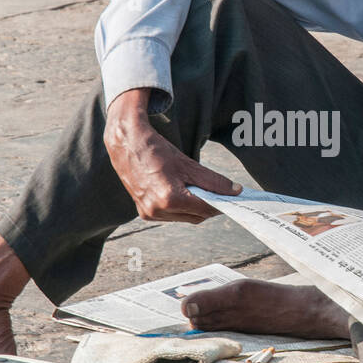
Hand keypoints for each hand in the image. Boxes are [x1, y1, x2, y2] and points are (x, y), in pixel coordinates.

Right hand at [104, 88, 241, 222]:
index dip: (222, 204)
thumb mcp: (188, 164)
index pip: (205, 209)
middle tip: (222, 194)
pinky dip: (182, 208)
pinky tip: (182, 193)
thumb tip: (235, 191)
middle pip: (197, 217)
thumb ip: (213, 180)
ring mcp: (149, 214)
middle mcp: (158, 210)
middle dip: (210, 206)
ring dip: (196, 208)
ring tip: (200, 190)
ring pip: (185, 218)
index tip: (235, 199)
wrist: (126, 144)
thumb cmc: (156, 151)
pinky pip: (172, 216)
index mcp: (169, 198)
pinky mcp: (144, 213)